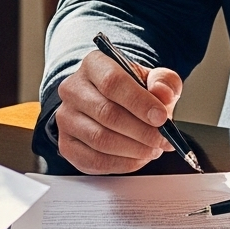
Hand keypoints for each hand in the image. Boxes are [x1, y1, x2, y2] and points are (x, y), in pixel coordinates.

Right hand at [54, 47, 183, 173]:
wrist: (113, 104)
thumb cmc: (133, 91)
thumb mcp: (153, 79)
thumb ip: (163, 82)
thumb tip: (163, 94)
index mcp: (93, 64)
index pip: (112, 82)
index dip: (139, 102)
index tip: (161, 117)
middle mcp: (73, 89)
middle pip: (107, 113)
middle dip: (141, 131)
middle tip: (163, 139)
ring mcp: (66, 118)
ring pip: (100, 139)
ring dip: (134, 149)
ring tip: (153, 149)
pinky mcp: (67, 145)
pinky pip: (94, 160)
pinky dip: (122, 164)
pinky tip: (138, 158)